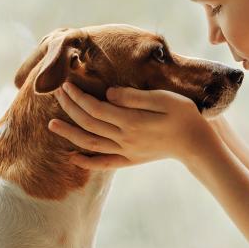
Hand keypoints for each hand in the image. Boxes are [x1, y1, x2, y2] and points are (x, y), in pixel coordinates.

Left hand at [48, 81, 212, 169]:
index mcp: (131, 121)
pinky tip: (72, 157)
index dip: (78, 96)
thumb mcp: (164, 99)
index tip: (66, 84)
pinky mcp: (131, 160)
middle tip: (57, 93)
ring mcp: (126, 152)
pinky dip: (86, 161)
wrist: (197, 144)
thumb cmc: (184, 115)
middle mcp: (124, 139)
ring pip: (90, 144)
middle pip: (89, 123)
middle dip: (70, 108)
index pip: (95, 108)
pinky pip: (103, 163)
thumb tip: (109, 93)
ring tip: (51, 125)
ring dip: (69, 134)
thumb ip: (135, 97)